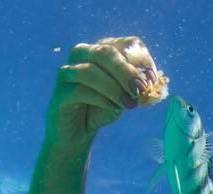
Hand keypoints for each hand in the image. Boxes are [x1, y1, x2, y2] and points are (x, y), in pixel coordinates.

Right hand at [46, 36, 166, 150]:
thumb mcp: (126, 96)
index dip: (142, 60)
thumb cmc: (104, 108)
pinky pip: (80, 90)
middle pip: (105, 52)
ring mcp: (67, 72)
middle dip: (126, 71)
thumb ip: (137, 87)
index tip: (152, 80)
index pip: (127, 43)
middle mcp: (82, 54)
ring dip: (114, 88)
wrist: (78, 132)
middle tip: (140, 89)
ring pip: (90, 71)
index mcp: (103, 49)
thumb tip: (150, 81)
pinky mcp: (60, 93)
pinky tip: (114, 108)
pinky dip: (102, 99)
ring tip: (128, 104)